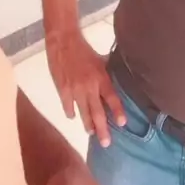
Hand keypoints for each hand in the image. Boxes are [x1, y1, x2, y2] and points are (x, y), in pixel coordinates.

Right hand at [46, 28, 125, 146]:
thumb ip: (106, 73)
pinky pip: (68, 107)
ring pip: (83, 113)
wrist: (63, 41)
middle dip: (102, 129)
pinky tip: (73, 117)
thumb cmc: (83, 49)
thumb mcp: (100, 59)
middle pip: (97, 113)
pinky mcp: (62, 90)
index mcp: (101, 77)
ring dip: (88, 125)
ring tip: (91, 133)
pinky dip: (71, 113)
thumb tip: (115, 81)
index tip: (122, 123)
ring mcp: (75, 90)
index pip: (112, 98)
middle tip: (106, 143)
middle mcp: (90, 87)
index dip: (117, 111)